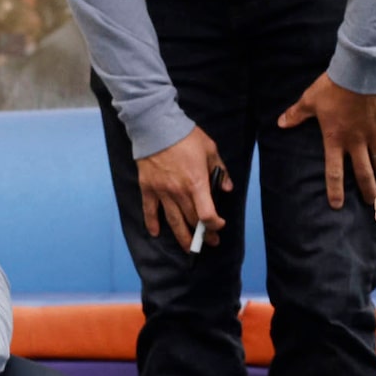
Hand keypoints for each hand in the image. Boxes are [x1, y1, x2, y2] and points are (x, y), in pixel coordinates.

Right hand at [135, 126, 231, 248]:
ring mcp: (162, 192)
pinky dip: (152, 223)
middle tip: (210, 242)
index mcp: (196, 183)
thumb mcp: (210, 149)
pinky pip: (150, 210)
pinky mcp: (148, 188)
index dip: (215, 224)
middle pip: (192, 221)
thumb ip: (220, 170)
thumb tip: (228, 187)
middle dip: (203, 234)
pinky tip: (156, 233)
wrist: (156, 126)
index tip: (219, 225)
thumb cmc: (185, 136)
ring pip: (173, 221)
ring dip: (182, 237)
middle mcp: (179, 192)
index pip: (207, 214)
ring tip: (189, 249)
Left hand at [279, 74, 375, 208]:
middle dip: (369, 190)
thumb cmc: (332, 86)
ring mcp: (375, 132)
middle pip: (364, 172)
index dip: (334, 190)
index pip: (334, 171)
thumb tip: (280, 123)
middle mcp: (356, 141)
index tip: (337, 205)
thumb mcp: (310, 100)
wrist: (358, 70)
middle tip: (375, 203)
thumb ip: (297, 114)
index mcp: (335, 139)